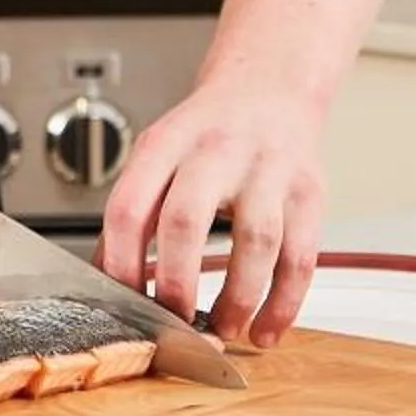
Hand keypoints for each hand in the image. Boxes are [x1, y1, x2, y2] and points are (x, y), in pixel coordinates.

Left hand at [95, 77, 326, 346]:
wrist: (269, 86)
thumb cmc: (205, 133)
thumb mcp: (157, 154)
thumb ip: (133, 214)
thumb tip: (107, 284)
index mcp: (165, 145)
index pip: (130, 208)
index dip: (122, 264)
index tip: (126, 304)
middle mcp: (215, 151)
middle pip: (187, 220)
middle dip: (176, 284)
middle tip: (174, 323)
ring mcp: (267, 169)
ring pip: (256, 240)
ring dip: (238, 298)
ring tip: (224, 329)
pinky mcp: (308, 192)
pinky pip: (300, 256)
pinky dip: (284, 303)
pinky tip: (266, 329)